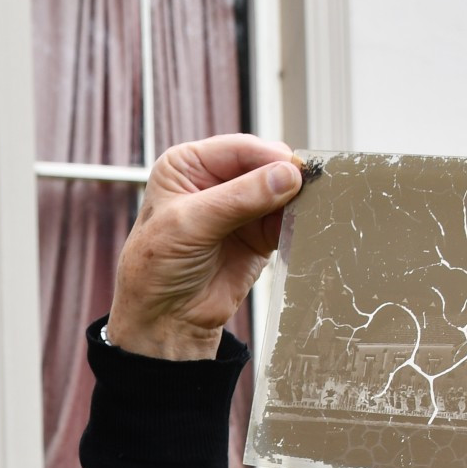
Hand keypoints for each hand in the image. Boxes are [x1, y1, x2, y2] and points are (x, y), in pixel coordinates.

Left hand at [105, 135, 303, 361]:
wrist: (165, 319)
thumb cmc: (156, 267)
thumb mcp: (190, 224)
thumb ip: (239, 198)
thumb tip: (287, 175)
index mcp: (188, 165)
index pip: (238, 149)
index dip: (268, 157)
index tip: (295, 169)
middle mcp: (214, 181)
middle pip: (264, 166)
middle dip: (285, 178)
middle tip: (308, 191)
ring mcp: (239, 208)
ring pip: (280, 192)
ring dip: (295, 201)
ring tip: (310, 209)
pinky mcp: (257, 235)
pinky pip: (286, 221)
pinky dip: (297, 223)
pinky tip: (303, 227)